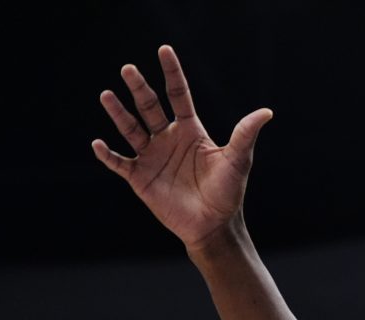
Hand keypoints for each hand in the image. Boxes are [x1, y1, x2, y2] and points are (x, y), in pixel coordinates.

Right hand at [91, 45, 272, 252]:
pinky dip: (107, 155)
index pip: (178, 95)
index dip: (172, 73)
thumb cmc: (227, 193)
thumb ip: (245, 135)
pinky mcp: (140, 178)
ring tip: (107, 95)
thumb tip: (267, 112)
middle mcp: (167, 138)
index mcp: (190, 130)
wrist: (214, 225)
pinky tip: (98, 143)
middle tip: (129, 69)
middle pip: (150, 107)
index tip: (164, 49)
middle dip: (139, 88)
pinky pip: (119, 163)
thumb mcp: (237, 161)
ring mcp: (152, 157)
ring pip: (131, 129)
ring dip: (119, 113)